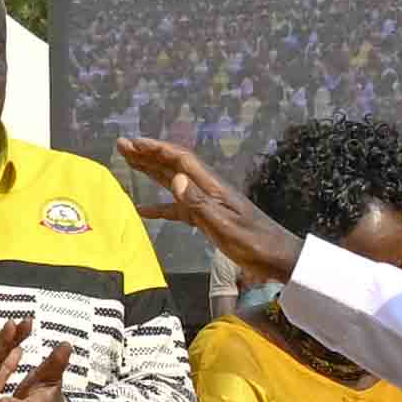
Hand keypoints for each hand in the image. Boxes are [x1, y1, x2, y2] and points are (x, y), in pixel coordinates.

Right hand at [107, 137, 298, 285]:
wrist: (278, 258)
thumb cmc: (255, 244)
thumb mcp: (225, 226)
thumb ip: (199, 204)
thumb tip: (175, 178)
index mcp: (213, 188)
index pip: (181, 160)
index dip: (157, 149)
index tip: (133, 143)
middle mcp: (208, 190)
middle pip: (174, 166)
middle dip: (148, 155)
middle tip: (122, 146)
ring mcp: (207, 204)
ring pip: (174, 182)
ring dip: (151, 172)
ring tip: (129, 164)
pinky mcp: (208, 219)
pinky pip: (178, 208)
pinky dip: (160, 206)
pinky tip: (142, 210)